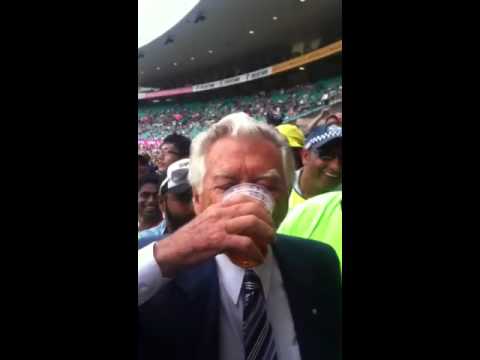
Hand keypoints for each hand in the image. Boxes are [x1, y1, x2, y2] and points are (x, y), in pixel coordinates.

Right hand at [153, 195, 274, 276]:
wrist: (173, 251)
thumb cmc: (190, 239)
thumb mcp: (207, 222)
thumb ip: (222, 220)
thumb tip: (240, 227)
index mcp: (218, 206)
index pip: (245, 198)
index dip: (261, 207)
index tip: (267, 217)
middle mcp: (220, 212)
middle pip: (253, 209)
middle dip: (268, 220)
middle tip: (272, 231)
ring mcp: (220, 226)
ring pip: (252, 222)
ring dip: (266, 233)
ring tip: (270, 242)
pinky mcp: (219, 241)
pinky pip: (244, 243)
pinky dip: (255, 250)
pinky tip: (258, 257)